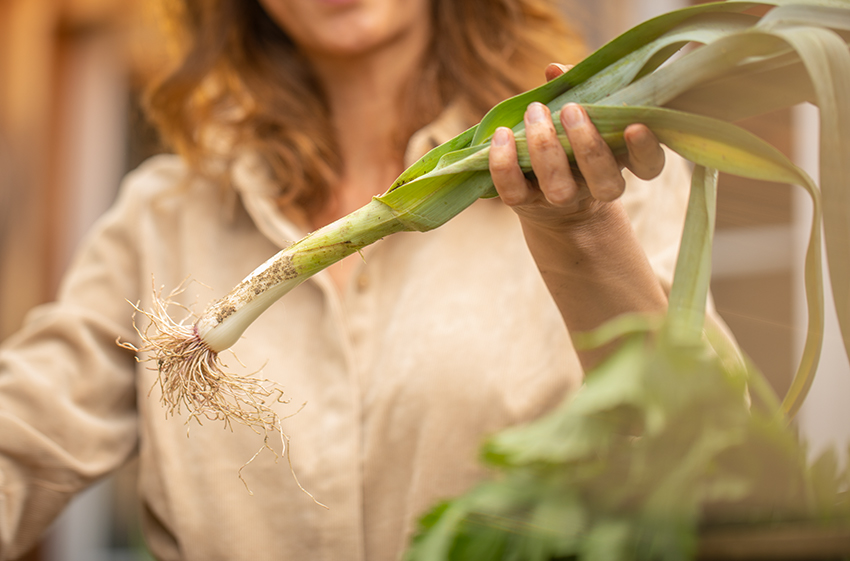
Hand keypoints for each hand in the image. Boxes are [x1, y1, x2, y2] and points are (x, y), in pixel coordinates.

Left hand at [489, 63, 665, 228]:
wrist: (546, 195)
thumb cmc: (569, 140)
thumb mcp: (582, 113)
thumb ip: (577, 88)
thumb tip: (556, 69)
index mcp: (620, 163)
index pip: (649, 167)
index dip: (645, 150)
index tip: (634, 126)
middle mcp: (594, 187)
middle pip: (604, 181)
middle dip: (587, 144)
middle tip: (571, 108)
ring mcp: (560, 199)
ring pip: (559, 188)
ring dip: (546, 148)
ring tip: (536, 112)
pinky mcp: (525, 203)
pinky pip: (513, 192)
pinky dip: (504, 163)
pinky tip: (502, 134)